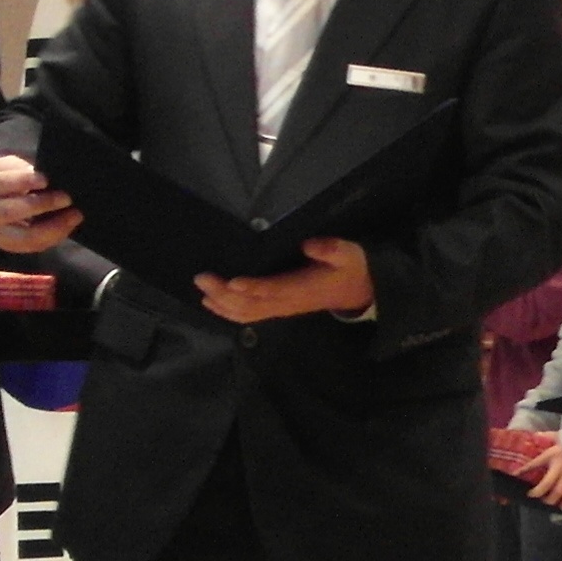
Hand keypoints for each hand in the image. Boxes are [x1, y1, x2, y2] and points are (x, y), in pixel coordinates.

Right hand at [0, 155, 80, 253]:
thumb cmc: (0, 179)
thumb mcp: (3, 167)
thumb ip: (21, 170)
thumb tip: (48, 176)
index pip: (2, 184)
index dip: (24, 181)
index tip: (46, 179)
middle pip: (12, 211)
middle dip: (42, 204)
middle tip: (67, 198)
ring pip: (25, 235)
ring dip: (54, 227)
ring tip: (75, 215)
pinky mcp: (9, 246)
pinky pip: (33, 245)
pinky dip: (54, 237)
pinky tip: (69, 226)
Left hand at [197, 237, 373, 323]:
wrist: (358, 291)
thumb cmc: (351, 269)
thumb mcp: (350, 254)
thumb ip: (332, 249)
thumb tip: (309, 245)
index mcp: (306, 289)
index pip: (276, 290)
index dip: (254, 288)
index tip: (233, 281)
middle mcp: (290, 302)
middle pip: (253, 304)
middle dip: (225, 294)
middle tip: (202, 278)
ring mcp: (283, 308)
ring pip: (248, 312)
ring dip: (223, 304)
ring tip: (202, 291)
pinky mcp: (278, 309)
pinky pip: (250, 315)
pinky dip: (229, 312)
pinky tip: (213, 304)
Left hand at [525, 441, 561, 508]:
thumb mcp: (556, 436)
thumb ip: (545, 436)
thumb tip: (534, 436)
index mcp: (553, 454)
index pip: (536, 463)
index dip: (525, 470)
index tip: (517, 475)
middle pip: (550, 484)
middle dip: (542, 493)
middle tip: (538, 497)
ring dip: (557, 500)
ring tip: (553, 504)